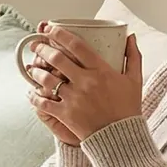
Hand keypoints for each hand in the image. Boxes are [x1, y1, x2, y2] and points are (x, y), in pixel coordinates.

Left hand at [24, 22, 143, 142]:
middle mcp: (85, 82)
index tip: (50, 28)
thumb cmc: (128, 108)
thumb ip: (133, 56)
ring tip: (32, 68)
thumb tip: (130, 36)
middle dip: (42, 49)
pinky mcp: (66, 114)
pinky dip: (35, 97)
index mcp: (101, 70)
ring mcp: (74, 98)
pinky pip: (44, 103)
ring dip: (36, 71)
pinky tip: (31, 93)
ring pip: (47, 79)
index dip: (60, 33)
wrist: (122, 138)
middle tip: (36, 45)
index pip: (76, 45)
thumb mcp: (135, 80)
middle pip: (57, 58)